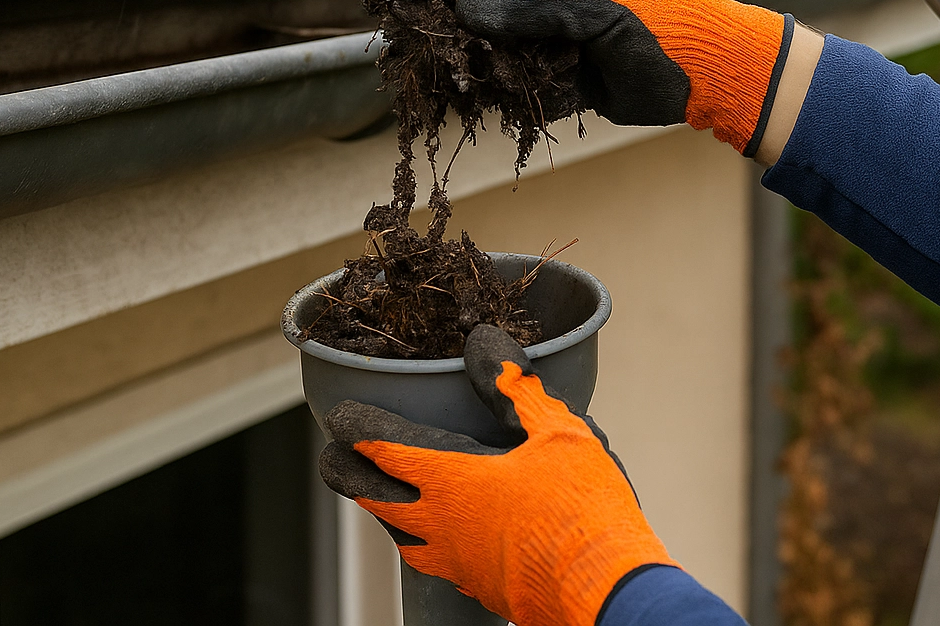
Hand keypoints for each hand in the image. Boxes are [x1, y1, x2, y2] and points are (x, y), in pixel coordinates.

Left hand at [318, 325, 676, 625]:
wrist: (606, 594)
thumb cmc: (584, 511)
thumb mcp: (558, 431)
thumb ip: (516, 387)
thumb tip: (485, 344)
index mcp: (453, 483)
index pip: (388, 453)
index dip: (360, 434)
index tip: (338, 422)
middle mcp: (443, 528)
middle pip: (378, 502)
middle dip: (353, 478)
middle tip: (332, 463)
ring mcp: (460, 566)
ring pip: (406, 540)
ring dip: (386, 516)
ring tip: (382, 502)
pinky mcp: (483, 590)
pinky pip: (440, 564)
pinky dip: (426, 544)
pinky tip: (444, 542)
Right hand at [457, 0, 794, 155]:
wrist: (711, 74)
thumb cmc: (659, 21)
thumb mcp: (593, 6)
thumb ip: (530, 6)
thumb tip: (465, 10)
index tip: (427, 8)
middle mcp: (554, 2)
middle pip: (494, 17)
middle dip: (470, 37)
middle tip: (439, 54)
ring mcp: (561, 43)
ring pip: (507, 57)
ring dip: (489, 72)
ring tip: (462, 82)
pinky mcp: (570, 83)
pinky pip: (529, 90)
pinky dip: (514, 99)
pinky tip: (495, 104)